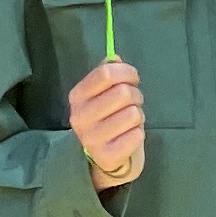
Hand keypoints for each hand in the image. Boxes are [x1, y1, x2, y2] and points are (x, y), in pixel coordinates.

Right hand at [68, 59, 146, 189]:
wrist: (103, 158)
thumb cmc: (107, 119)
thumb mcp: (102, 94)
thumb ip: (107, 73)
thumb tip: (114, 58)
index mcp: (77, 96)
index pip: (105, 74)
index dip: (126, 72)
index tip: (133, 78)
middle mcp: (80, 117)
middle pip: (123, 93)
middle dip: (136, 95)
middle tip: (133, 103)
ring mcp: (92, 138)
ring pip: (133, 113)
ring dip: (138, 116)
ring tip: (130, 121)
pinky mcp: (107, 156)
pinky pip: (136, 135)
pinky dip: (138, 134)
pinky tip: (129, 137)